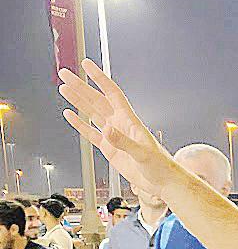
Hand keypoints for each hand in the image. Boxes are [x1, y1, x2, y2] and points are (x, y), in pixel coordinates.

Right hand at [57, 60, 176, 198]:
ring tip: (64, 88)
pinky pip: (91, 133)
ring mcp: (114, 136)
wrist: (162, 182)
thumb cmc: (160, 166)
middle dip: (81, 86)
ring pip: (92, 114)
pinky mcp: (109, 149)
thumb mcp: (143, 153)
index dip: (99, 78)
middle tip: (66, 74)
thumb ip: (123, 142)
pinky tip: (70, 115)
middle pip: (97, 100)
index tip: (87, 65)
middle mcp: (120, 125)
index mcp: (130, 121)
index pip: (112, 94)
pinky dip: (80, 124)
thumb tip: (106, 130)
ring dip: (78, 101)